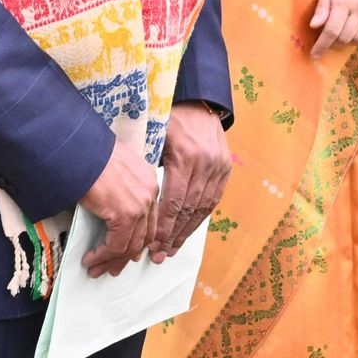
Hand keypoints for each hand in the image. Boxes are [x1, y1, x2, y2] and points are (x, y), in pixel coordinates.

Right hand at [73, 133, 163, 277]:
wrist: (77, 150)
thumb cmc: (87, 156)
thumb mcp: (112, 170)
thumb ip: (119, 190)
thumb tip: (109, 213)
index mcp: (149, 181)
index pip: (150, 220)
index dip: (138, 241)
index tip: (126, 255)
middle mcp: (150, 193)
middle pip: (144, 236)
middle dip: (126, 256)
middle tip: (112, 268)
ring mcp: (140, 205)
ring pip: (130, 245)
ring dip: (112, 261)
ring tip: (96, 269)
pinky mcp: (126, 215)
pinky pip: (116, 245)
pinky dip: (103, 255)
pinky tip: (90, 259)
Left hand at [148, 103, 229, 260]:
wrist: (198, 101)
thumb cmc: (167, 119)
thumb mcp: (153, 137)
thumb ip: (146, 166)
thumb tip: (131, 199)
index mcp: (184, 156)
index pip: (173, 202)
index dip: (163, 227)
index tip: (152, 245)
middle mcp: (205, 164)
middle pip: (188, 209)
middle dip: (173, 235)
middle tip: (160, 255)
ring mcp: (219, 166)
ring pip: (202, 208)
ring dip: (187, 232)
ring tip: (173, 249)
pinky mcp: (226, 167)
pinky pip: (213, 199)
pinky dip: (200, 217)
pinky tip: (189, 231)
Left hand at [308, 0, 357, 52]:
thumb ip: (323, 6)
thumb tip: (314, 26)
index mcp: (343, 1)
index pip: (331, 31)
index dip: (321, 45)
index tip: (314, 54)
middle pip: (344, 38)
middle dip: (332, 44)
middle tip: (325, 42)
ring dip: (346, 42)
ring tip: (339, 37)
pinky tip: (354, 34)